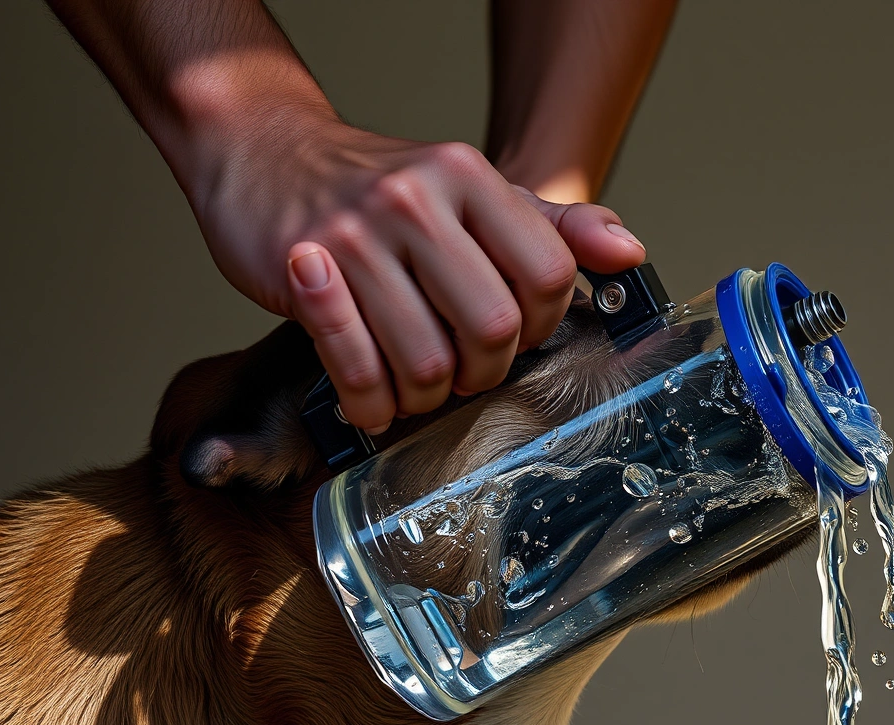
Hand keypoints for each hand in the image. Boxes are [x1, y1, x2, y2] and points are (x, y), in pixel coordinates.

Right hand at [189, 107, 645, 432]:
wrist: (265, 152)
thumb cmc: (378, 189)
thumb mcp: (473, 192)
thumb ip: (552, 226)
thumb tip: (628, 251)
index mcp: (471, 179)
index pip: (547, 275)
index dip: (539, 324)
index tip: (513, 332)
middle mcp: (417, 200)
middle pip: (492, 329)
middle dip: (483, 372)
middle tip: (462, 370)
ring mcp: (357, 234)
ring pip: (426, 361)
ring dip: (424, 396)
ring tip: (413, 384)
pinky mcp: (303, 271)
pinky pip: (357, 370)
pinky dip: (370, 403)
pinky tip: (371, 399)